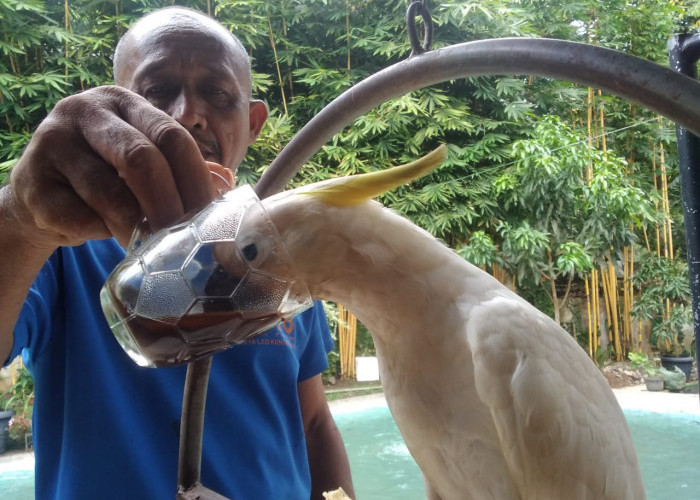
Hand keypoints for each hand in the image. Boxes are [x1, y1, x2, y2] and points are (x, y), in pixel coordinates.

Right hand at [7, 85, 217, 248]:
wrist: (41, 195)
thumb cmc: (107, 178)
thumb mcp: (140, 163)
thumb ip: (177, 169)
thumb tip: (223, 189)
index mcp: (123, 103)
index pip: (172, 135)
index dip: (196, 179)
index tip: (208, 216)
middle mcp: (85, 111)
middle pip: (141, 158)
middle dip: (169, 205)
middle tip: (181, 238)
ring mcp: (52, 143)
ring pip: (109, 193)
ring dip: (136, 228)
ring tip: (149, 246)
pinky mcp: (31, 183)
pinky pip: (80, 217)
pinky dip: (101, 233)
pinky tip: (104, 234)